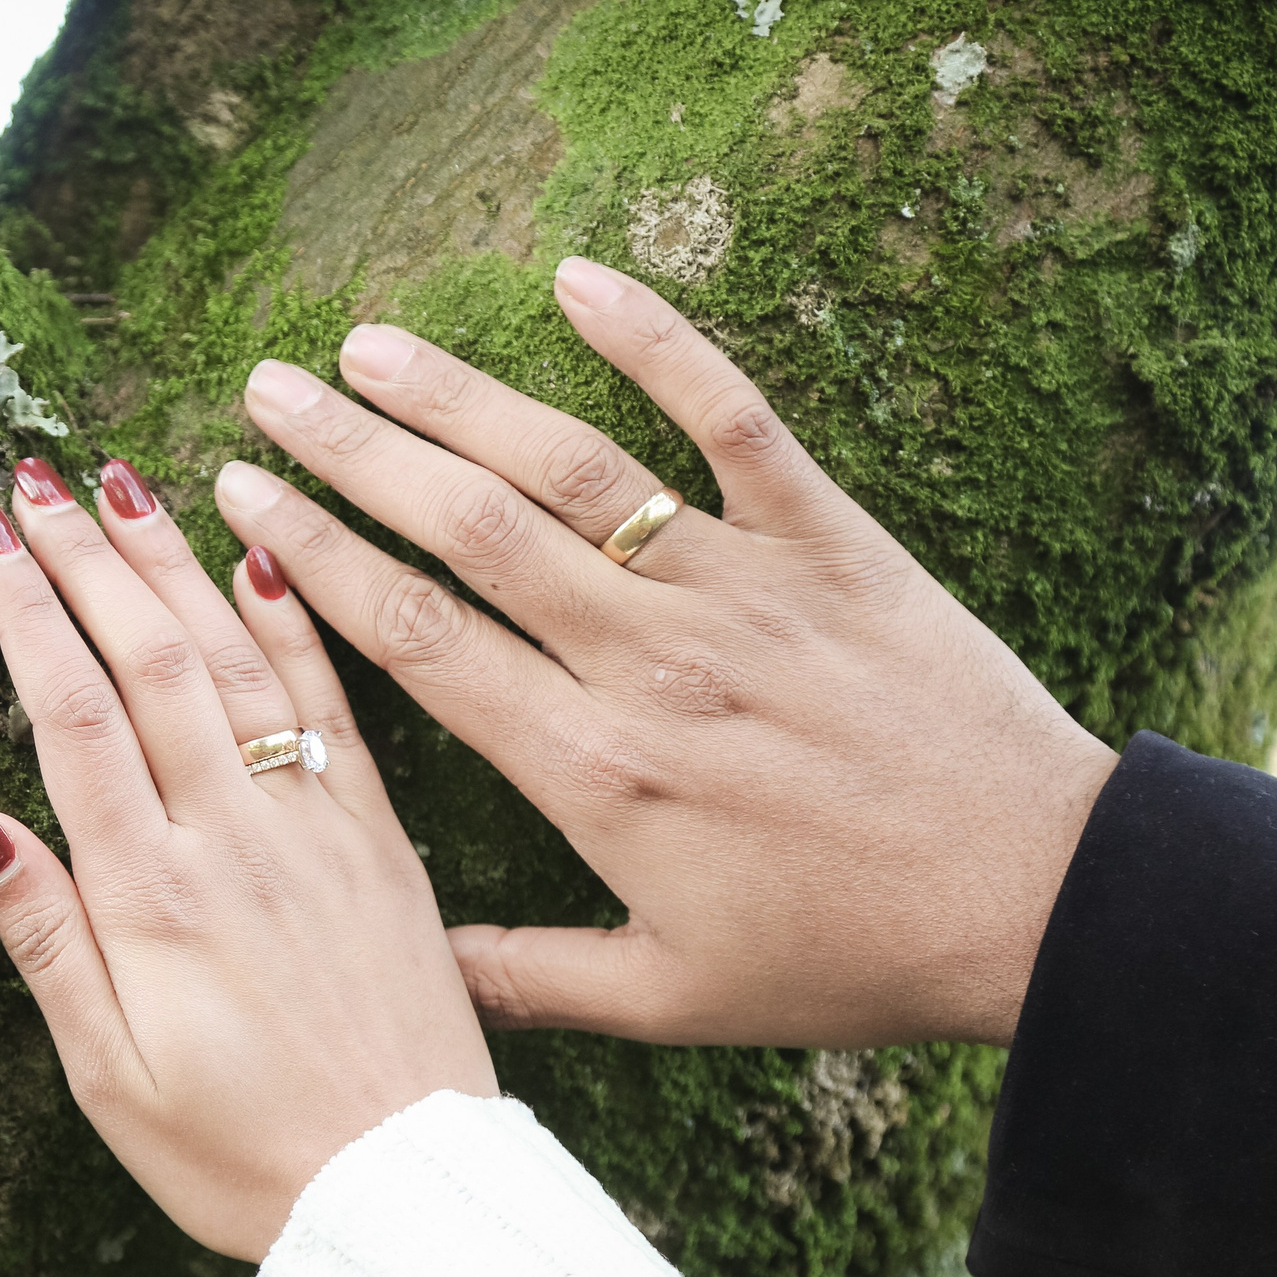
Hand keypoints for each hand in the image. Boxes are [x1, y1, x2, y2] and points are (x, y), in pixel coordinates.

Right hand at [0, 459, 495, 1260]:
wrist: (407, 1194)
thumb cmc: (243, 1158)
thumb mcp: (108, 1081)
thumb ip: (44, 942)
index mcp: (156, 898)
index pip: (73, 716)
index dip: (25, 612)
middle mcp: (237, 839)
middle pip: (150, 662)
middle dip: (87, 558)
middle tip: (35, 474)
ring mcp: (319, 827)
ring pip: (239, 660)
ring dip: (177, 562)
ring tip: (125, 481)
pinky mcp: (381, 838)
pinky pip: (335, 704)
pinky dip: (295, 621)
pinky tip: (267, 551)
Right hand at [217, 258, 1118, 1049]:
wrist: (1034, 903)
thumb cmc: (848, 957)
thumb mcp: (670, 997)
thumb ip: (521, 978)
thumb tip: (402, 970)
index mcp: (592, 770)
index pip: (416, 637)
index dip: (314, 558)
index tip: (242, 500)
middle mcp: (647, 661)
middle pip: (465, 528)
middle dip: (350, 452)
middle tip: (266, 389)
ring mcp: (740, 589)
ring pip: (570, 465)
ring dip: (455, 394)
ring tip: (365, 342)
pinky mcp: (831, 542)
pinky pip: (732, 418)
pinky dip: (658, 339)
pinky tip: (577, 279)